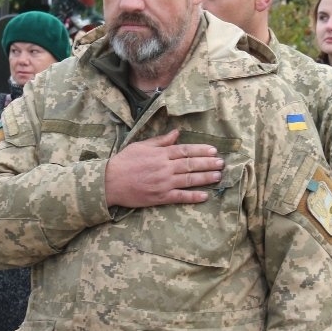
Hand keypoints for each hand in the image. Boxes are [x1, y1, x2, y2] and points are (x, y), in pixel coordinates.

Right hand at [105, 129, 223, 207]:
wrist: (110, 182)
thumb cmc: (124, 161)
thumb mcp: (141, 145)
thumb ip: (161, 140)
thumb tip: (176, 133)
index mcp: (160, 154)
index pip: (185, 150)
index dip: (201, 150)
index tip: (213, 150)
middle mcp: (165, 168)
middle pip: (191, 164)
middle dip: (208, 163)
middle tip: (222, 163)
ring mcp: (163, 183)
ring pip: (189, 180)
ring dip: (205, 178)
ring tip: (218, 176)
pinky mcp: (160, 197)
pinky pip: (180, 197)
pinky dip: (193, 196)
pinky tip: (205, 196)